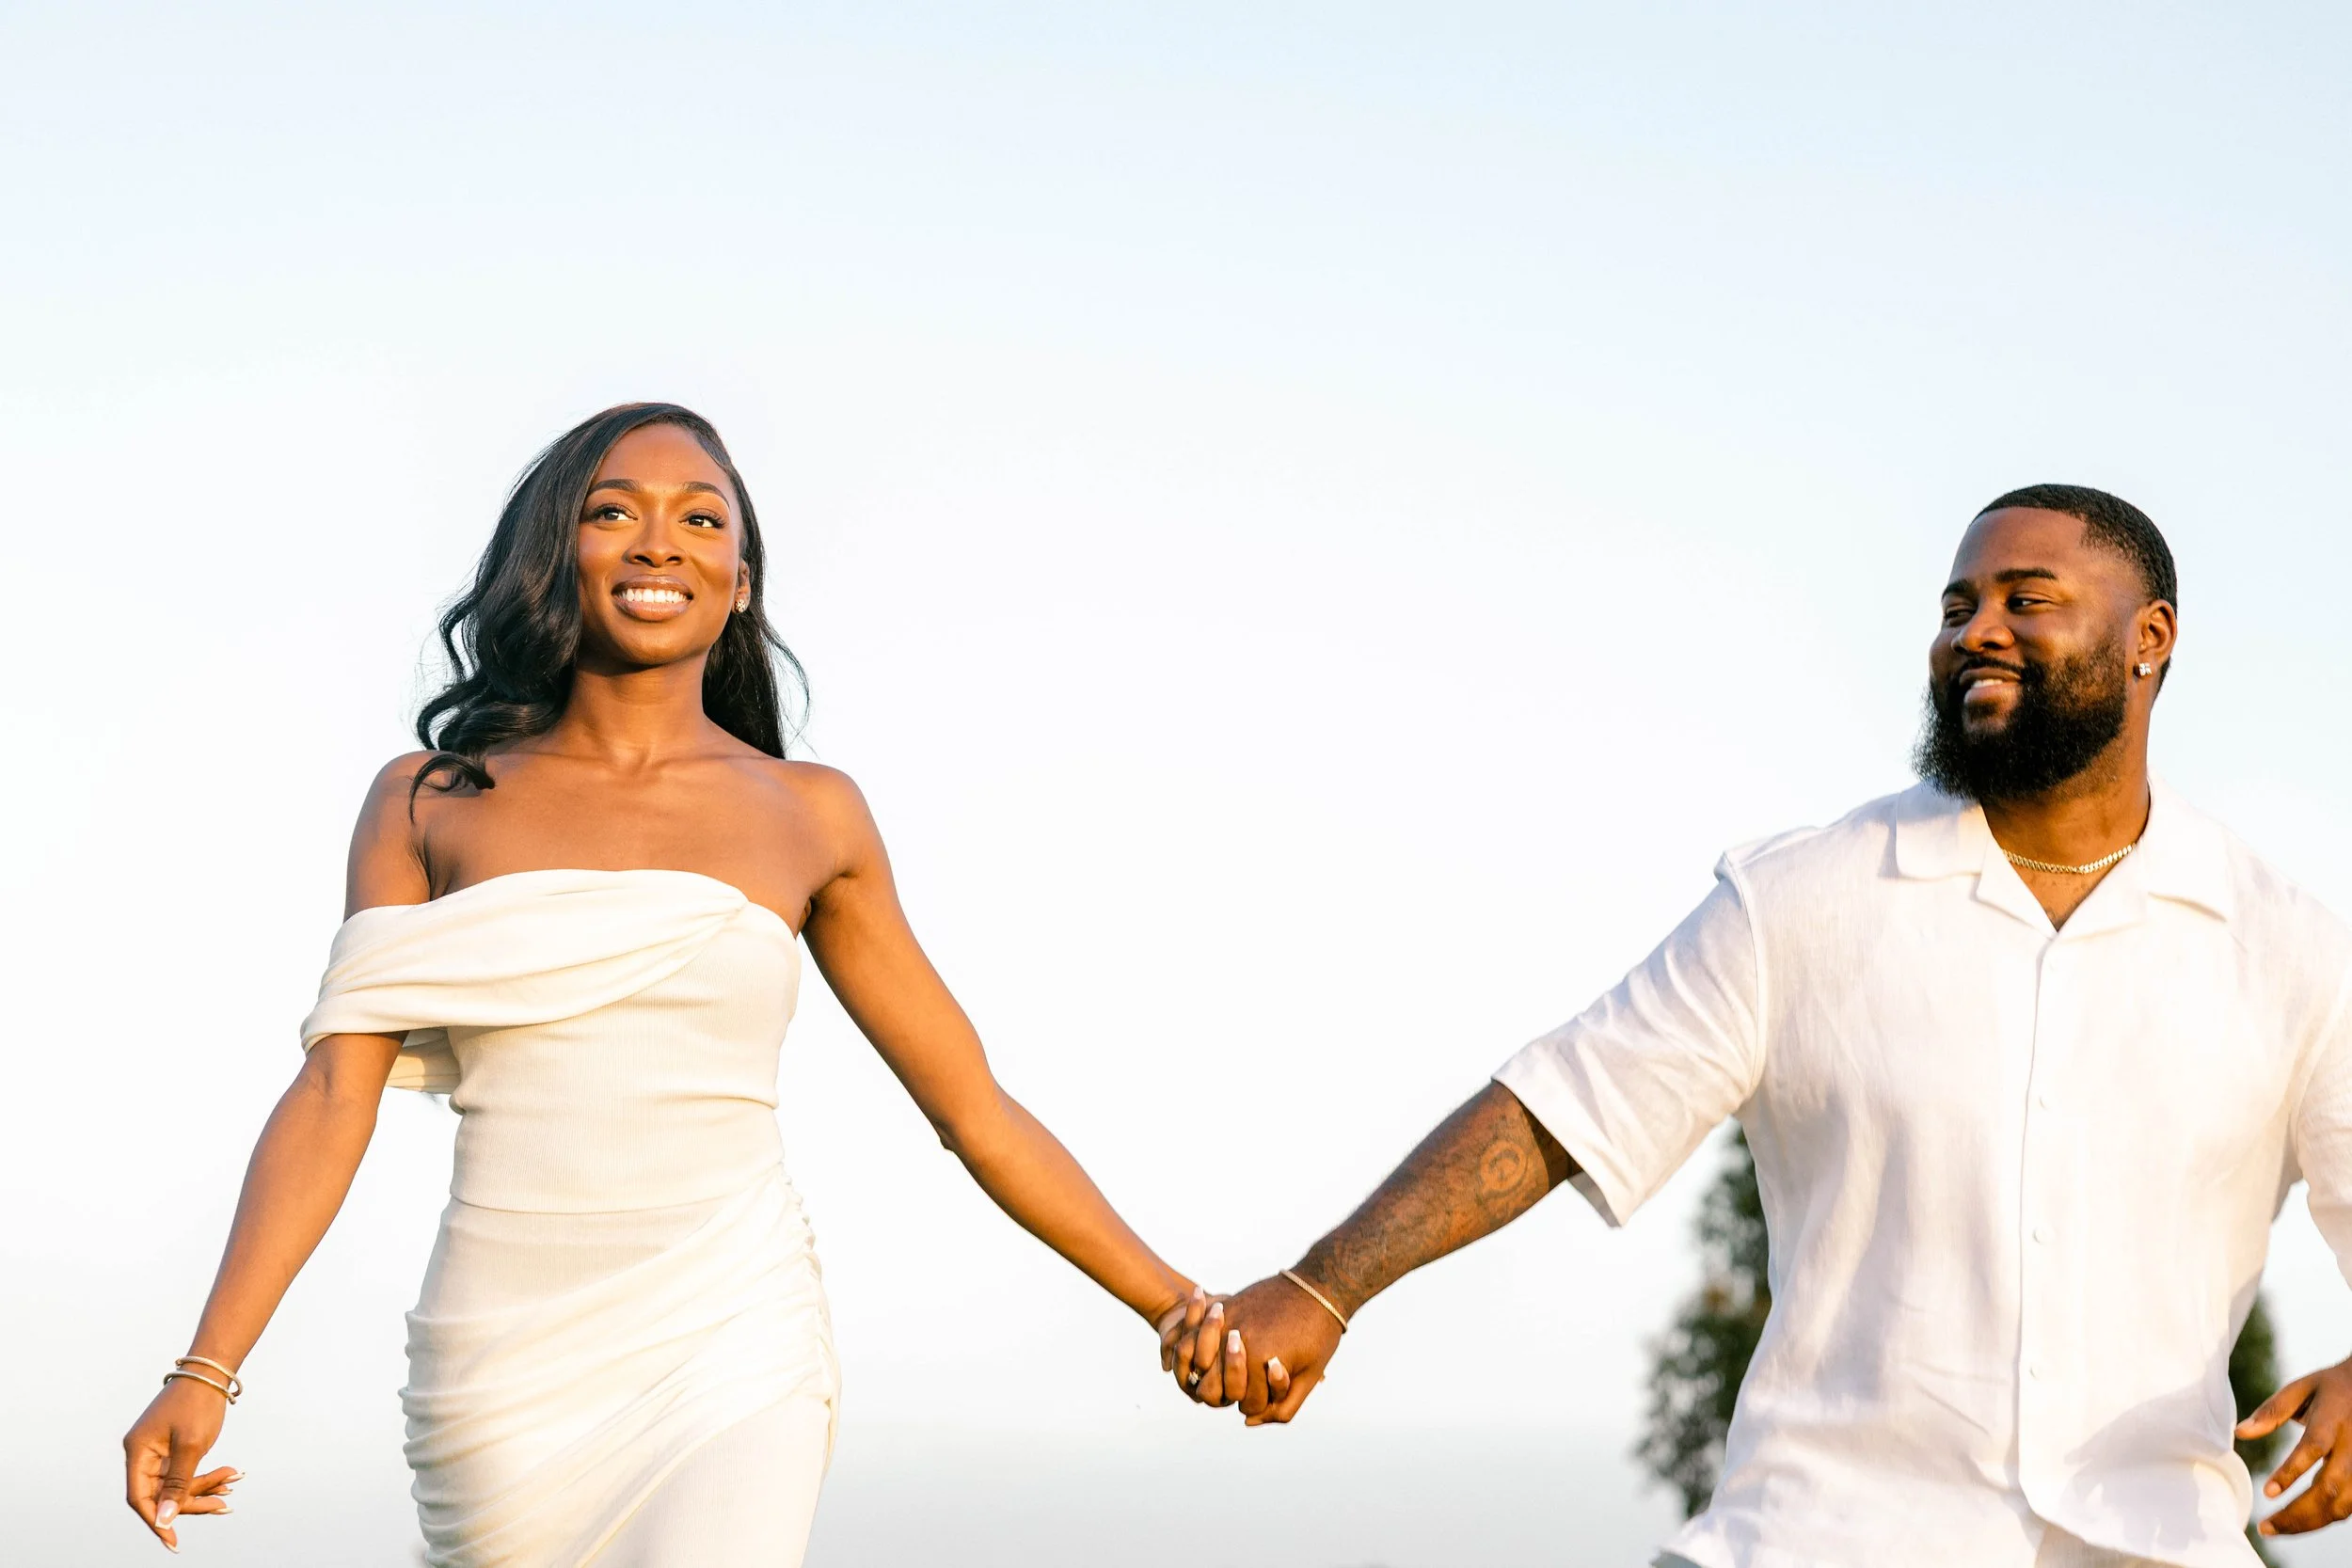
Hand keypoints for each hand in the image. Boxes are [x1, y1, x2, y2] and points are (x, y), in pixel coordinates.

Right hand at [123, 1379, 241, 1551]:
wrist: (212, 1371)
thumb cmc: (198, 1404)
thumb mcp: (191, 1447)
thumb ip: (177, 1485)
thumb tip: (164, 1520)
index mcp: (137, 1452)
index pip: (140, 1498)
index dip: (156, 1521)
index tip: (173, 1541)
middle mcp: (142, 1453)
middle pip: (161, 1494)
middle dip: (191, 1502)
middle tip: (222, 1506)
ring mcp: (157, 1451)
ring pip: (176, 1485)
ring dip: (203, 1488)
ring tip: (231, 1483)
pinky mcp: (173, 1448)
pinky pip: (185, 1472)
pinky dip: (205, 1476)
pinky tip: (229, 1476)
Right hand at [1171, 1272, 1345, 1424]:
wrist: (1319, 1288)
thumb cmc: (1319, 1335)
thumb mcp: (1308, 1377)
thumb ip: (1282, 1407)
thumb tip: (1247, 1422)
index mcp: (1260, 1362)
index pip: (1248, 1404)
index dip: (1262, 1405)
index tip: (1273, 1395)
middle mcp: (1238, 1343)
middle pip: (1215, 1389)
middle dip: (1234, 1394)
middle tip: (1252, 1386)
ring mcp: (1229, 1322)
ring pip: (1201, 1364)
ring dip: (1214, 1372)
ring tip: (1234, 1370)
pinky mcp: (1227, 1307)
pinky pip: (1200, 1335)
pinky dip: (1204, 1349)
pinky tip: (1216, 1353)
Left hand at [2240, 1354, 2351, 1534]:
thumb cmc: (2331, 1388)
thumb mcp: (2301, 1389)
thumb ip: (2272, 1411)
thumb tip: (2240, 1433)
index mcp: (2332, 1420)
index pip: (2312, 1448)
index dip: (2291, 1472)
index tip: (2268, 1492)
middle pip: (2330, 1488)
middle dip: (2298, 1512)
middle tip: (2265, 1527)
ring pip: (2344, 1505)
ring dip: (2310, 1522)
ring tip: (2277, 1529)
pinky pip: (2351, 1507)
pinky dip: (2327, 1519)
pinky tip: (2301, 1523)